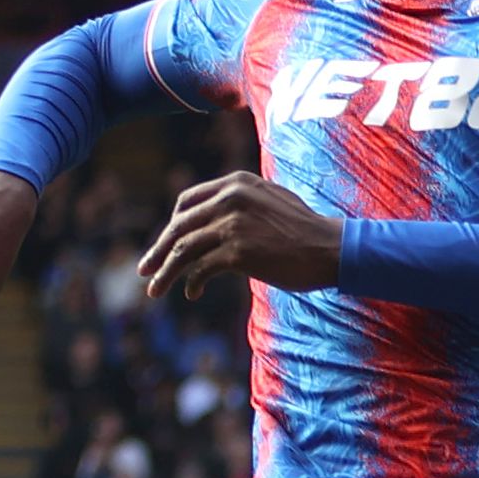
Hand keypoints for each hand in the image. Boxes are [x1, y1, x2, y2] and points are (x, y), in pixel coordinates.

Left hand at [138, 172, 342, 302]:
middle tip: (145, 269)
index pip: (187, 201)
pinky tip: (191, 293)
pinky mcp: (238, 252)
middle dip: (159, 251)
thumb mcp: (272, 200)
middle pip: (179, 226)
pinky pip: (200, 269)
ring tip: (155, 289)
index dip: (173, 225)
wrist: (333, 249)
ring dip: (166, 271)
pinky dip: (191, 282)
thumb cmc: (307, 231)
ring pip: (183, 249)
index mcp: (235, 183)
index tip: (167, 244)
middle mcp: (229, 199)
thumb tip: (220, 218)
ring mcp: (232, 225)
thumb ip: (244, 202)